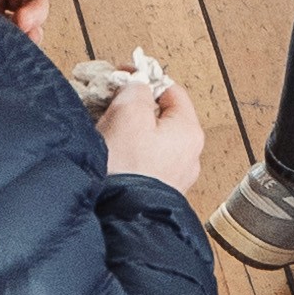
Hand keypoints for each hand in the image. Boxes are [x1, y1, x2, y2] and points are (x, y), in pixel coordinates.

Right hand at [101, 72, 205, 196]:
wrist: (119, 218)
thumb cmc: (126, 167)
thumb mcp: (129, 112)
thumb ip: (136, 90)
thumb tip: (137, 86)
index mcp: (189, 132)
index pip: (172, 90)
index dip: (145, 78)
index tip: (121, 76)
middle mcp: (189, 156)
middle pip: (161, 116)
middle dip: (133, 106)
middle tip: (108, 103)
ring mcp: (174, 177)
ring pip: (150, 141)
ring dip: (128, 131)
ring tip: (104, 130)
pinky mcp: (156, 192)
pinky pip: (143, 163)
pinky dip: (127, 154)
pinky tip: (109, 155)